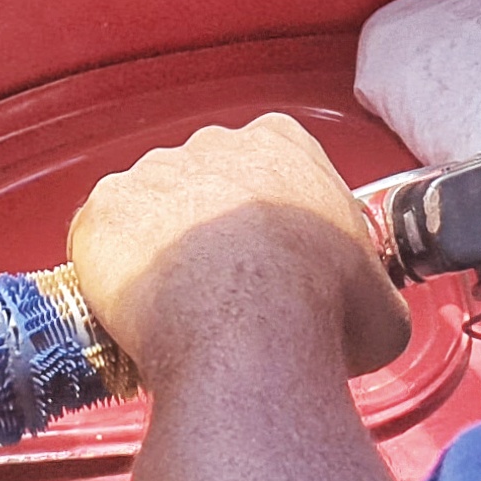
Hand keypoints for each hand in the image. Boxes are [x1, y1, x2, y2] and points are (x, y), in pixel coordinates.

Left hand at [68, 113, 410, 392]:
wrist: (250, 335)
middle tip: (220, 293)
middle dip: (206, 230)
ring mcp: (152, 172)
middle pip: (203, 182)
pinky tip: (134, 315)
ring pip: (148, 212)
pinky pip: (100, 242)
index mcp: (283, 145)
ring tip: (174, 314)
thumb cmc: (318, 312)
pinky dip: (109, 276)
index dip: (266, 218)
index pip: (269, 165)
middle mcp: (213, 144)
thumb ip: (367, 290)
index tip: (269, 260)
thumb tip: (364, 313)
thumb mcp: (380, 304)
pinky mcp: (103, 211)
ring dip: (157, 253)